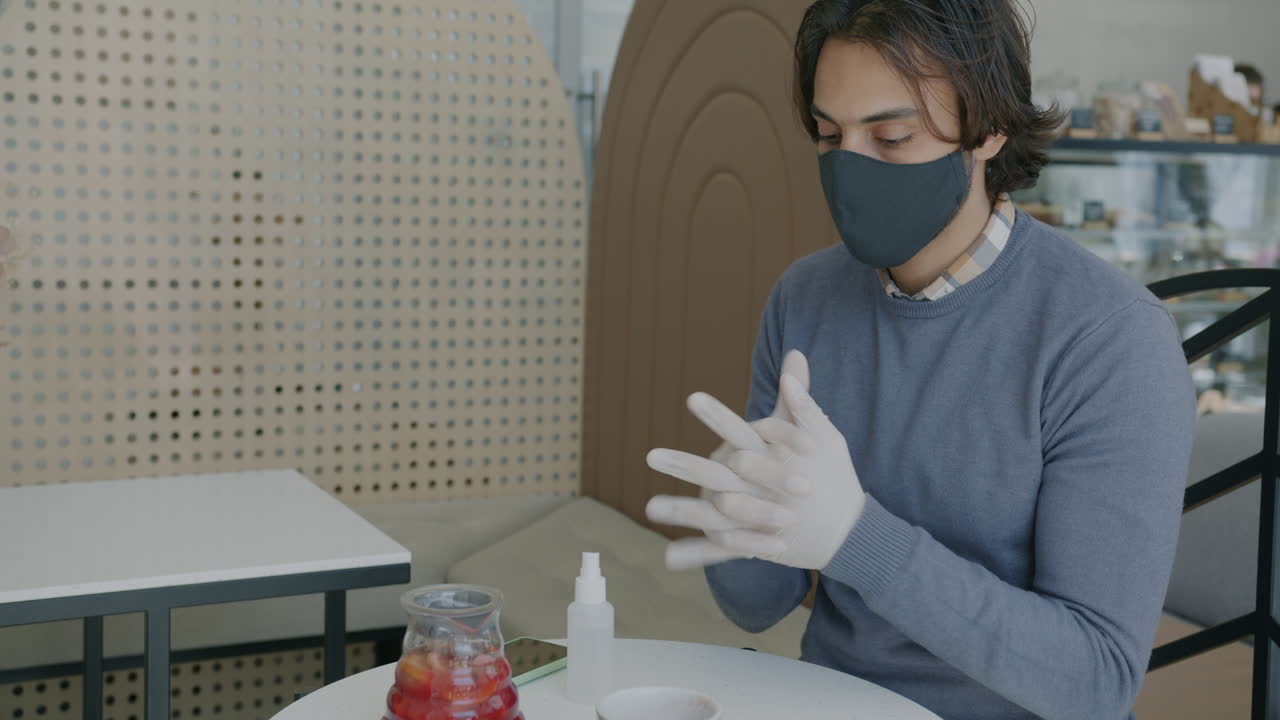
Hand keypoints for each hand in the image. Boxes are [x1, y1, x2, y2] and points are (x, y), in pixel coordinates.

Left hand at [647, 353, 866, 569]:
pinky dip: (698, 554)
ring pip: (715, 516)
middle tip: (650, 454)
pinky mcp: (758, 543)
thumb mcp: (823, 435)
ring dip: (682, 511)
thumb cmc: (834, 475)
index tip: (691, 396)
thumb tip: (793, 355)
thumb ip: (800, 400)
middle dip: (685, 465)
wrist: (850, 530)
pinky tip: (668, 557)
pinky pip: (724, 550)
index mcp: (776, 460)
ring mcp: (760, 519)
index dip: (718, 415)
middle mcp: (764, 489)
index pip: (743, 432)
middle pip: (719, 476)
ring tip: (648, 507)